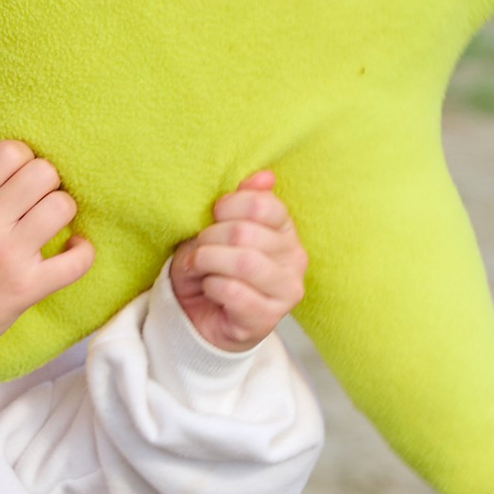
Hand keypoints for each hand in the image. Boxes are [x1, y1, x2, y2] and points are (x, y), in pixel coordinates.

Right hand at [0, 141, 87, 361]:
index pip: (9, 150)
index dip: (19, 158)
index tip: (14, 175)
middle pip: (43, 172)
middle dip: (43, 181)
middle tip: (33, 199)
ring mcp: (9, 256)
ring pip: (62, 207)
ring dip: (60, 211)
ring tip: (48, 223)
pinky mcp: (28, 287)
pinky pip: (77, 260)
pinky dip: (82, 252)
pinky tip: (72, 249)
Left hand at [167, 173, 305, 352]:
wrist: (201, 316)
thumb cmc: (212, 268)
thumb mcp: (220, 229)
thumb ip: (242, 202)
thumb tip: (265, 176)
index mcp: (285, 230)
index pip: (264, 205)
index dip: (228, 206)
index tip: (213, 216)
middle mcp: (295, 259)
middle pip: (245, 233)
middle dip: (210, 238)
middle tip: (198, 249)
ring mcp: (286, 291)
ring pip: (243, 262)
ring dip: (208, 261)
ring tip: (198, 266)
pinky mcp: (268, 318)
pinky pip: (233, 292)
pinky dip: (211, 286)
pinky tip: (209, 288)